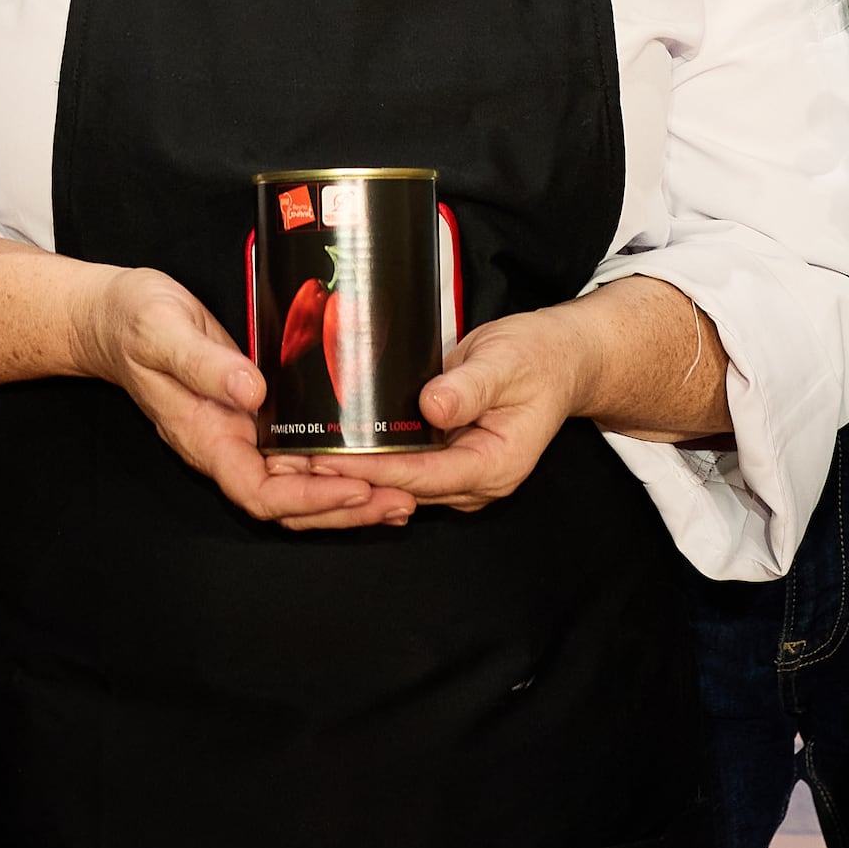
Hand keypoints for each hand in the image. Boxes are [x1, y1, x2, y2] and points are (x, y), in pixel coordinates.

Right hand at [76, 266, 406, 533]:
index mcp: (205, 439)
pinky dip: (337, 464)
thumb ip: (205, 364)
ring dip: (350, 494)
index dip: (308, 498)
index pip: (259, 492)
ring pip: (300, 483)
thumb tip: (253, 393)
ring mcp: (243, 435)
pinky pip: (300, 454)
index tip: (354, 488)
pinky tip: (374, 458)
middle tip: (402, 502)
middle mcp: (228, 447)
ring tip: (403, 494)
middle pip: (290, 502)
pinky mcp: (257, 415)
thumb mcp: (163, 334)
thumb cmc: (135, 323)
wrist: (115, 316)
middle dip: (345, 508)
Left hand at [317, 303, 596, 513]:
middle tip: (291, 463)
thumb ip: (469, 386)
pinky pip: (399, 467)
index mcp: (494, 466)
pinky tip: (327, 446)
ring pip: (395, 484)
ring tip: (295, 457)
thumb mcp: (506, 362)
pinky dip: (364, 458)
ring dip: (348, 472)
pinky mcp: (444, 461)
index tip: (325, 457)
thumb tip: (433, 406)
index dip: (370, 468)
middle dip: (346, 477)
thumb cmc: (537, 358)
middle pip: (401, 489)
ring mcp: (458, 477)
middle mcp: (475, 482)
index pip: (421, 475)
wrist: (557, 360)